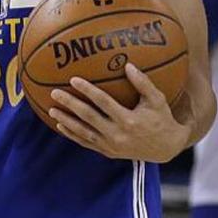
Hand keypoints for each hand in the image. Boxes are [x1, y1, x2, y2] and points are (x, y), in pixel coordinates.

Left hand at [48, 63, 189, 162]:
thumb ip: (143, 83)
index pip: (103, 102)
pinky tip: (60, 126)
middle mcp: (118, 134)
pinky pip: (86, 143)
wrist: (166, 148)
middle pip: (88, 117)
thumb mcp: (157, 100)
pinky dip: (72, 135)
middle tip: (54, 93)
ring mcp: (111, 145)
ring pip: (83, 132)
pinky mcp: (108, 152)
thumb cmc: (161, 118)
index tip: (73, 79)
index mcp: (129, 120)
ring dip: (66, 121)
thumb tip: (128, 64)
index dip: (88, 90)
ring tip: (51, 110)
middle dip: (70, 104)